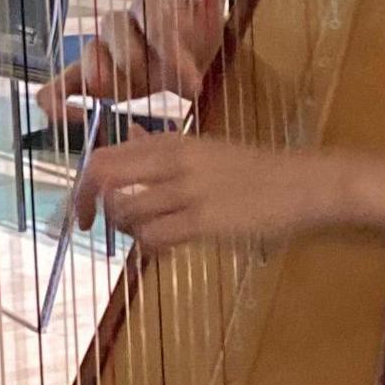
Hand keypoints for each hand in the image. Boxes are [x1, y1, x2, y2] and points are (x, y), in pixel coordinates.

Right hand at [44, 0, 233, 119]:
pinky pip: (61, 83)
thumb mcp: (209, 7)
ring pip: (89, 54)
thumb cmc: (193, 34)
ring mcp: (103, 51)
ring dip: (101, 74)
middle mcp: (121, 24)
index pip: (150, 12)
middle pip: (114, 27)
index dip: (167, 43)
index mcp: (149, 7)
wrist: (185, 61)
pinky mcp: (88, 78)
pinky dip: (56, 98)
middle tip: (163, 89)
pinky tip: (59, 112)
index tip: (192, 83)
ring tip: (117, 96)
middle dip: (137, 59)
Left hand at [65, 132, 338, 253]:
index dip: (81, 187)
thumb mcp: (203, 148)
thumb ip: (161, 146)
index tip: (81, 210)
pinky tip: (166, 247)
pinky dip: (150, 247)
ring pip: (126, 212)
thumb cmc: (253, 169)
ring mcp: (187, 190)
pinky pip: (154, 237)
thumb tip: (127, 137)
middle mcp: (172, 161)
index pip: (103, 158)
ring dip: (126, 231)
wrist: (303, 184)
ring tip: (146, 234)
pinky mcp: (205, 221)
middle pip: (102, 179)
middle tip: (95, 229)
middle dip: (87, 208)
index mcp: (169, 142)